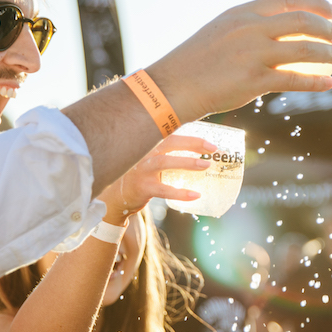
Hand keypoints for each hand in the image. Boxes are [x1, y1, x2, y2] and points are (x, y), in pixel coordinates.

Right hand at [97, 133, 212, 222]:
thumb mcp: (153, 160)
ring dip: (186, 162)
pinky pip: (163, 190)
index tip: (211, 143)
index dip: (192, 138)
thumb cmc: (143, 176)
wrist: (118, 197)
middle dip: (192, 144)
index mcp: (150, 145)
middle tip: (212, 150)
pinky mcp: (142, 187)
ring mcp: (142, 169)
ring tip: (205, 165)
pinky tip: (195, 195)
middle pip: (169, 142)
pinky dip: (180, 192)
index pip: (172, 135)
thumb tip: (204, 156)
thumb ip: (170, 154)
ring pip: (164, 162)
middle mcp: (144, 153)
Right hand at [149, 0, 331, 122]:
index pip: (288, 0)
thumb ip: (249, 26)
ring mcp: (253, 55)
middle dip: (328, 27)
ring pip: (304, 50)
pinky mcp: (254, 81)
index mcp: (243, 13)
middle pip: (302, 22)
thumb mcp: (221, 30)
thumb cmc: (197, 61)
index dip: (316, 3)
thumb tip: (279, 27)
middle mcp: (250, 29)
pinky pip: (294, 80)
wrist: (173, 86)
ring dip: (329, 53)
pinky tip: (328, 83)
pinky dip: (315, 82)